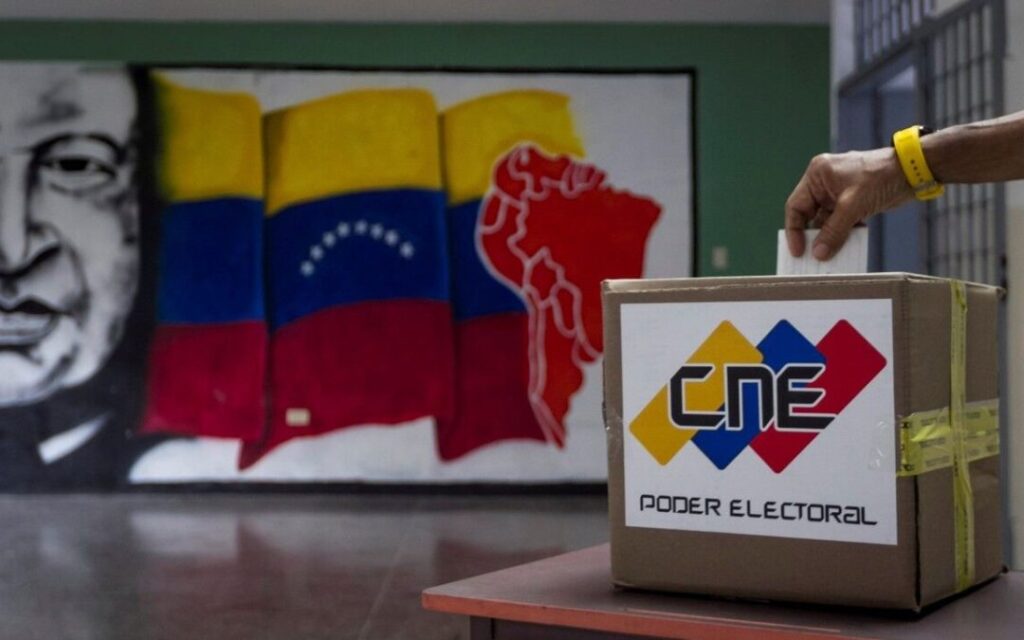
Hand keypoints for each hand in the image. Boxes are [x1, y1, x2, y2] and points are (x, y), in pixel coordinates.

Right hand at [785, 148, 913, 259]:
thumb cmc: (880, 177)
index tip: (799, 251)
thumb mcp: (853, 205)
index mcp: (817, 175)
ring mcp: (838, 192)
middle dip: (812, 236)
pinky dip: (842, 233)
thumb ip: (833, 231)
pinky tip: (847, 246)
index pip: (795, 206)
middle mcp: (824, 183)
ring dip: (829, 237)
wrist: (913, 170)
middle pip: (809, 215)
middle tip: (811, 258)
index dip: (794, 231)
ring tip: (830, 256)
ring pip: (826, 221)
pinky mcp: (853, 201)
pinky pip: (840, 222)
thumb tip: (819, 254)